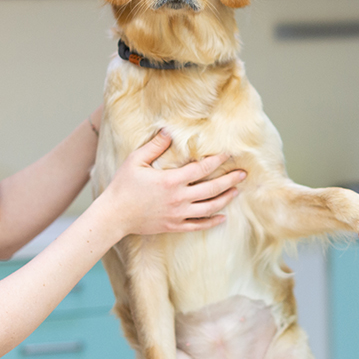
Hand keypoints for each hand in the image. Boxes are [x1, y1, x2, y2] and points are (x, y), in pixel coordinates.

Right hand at [100, 130, 245, 236]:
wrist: (114, 215)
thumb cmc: (123, 186)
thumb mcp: (135, 161)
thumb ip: (154, 146)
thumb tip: (168, 131)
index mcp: (171, 180)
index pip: (201, 169)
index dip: (216, 161)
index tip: (228, 154)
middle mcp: (178, 198)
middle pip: (211, 189)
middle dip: (229, 180)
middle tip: (243, 174)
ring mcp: (178, 215)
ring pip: (209, 208)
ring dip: (225, 199)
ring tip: (237, 191)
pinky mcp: (174, 226)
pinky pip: (198, 226)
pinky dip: (212, 222)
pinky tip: (223, 217)